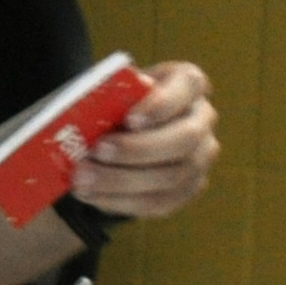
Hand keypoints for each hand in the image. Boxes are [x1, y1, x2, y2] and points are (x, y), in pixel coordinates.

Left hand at [76, 62, 216, 218]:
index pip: (189, 86)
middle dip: (138, 149)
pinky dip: (121, 201)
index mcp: (188, 83)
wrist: (119, 133)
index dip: (160, 105)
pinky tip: (92, 195)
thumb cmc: (115, 103)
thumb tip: (123, 95)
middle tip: (97, 151)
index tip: (129, 119)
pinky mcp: (188, 188)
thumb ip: (115, 92)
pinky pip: (159, 201)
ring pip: (171, 176)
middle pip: (184, 138)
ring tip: (82, 179)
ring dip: (122, 180)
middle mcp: (202, 118)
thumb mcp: (113, 89)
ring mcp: (200, 156)